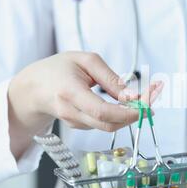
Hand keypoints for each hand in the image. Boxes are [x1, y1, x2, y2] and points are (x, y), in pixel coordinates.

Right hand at [8, 51, 162, 157]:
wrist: (33, 88)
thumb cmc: (58, 69)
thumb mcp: (85, 61)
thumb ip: (110, 78)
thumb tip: (133, 95)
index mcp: (70, 92)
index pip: (102, 111)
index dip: (128, 112)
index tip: (148, 103)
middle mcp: (70, 112)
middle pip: (109, 124)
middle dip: (135, 115)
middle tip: (153, 98)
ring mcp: (74, 122)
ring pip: (109, 126)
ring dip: (130, 115)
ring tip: (145, 97)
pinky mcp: (79, 126)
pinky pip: (104, 123)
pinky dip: (120, 115)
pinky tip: (126, 103)